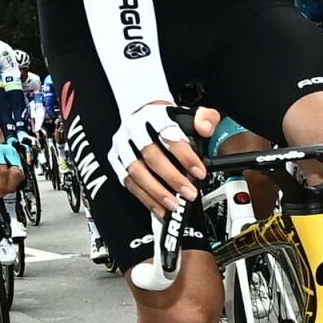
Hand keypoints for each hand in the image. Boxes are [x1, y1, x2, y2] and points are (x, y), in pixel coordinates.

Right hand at [107, 99, 204, 215]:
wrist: (144, 116)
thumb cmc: (168, 120)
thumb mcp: (190, 114)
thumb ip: (204, 119)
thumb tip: (205, 128)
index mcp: (153, 116)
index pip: (169, 135)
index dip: (185, 156)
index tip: (200, 172)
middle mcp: (134, 130)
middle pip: (151, 156)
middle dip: (172, 178)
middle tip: (189, 193)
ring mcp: (123, 146)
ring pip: (136, 172)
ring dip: (156, 192)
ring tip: (174, 204)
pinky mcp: (116, 160)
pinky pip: (129, 183)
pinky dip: (145, 198)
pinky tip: (160, 208)